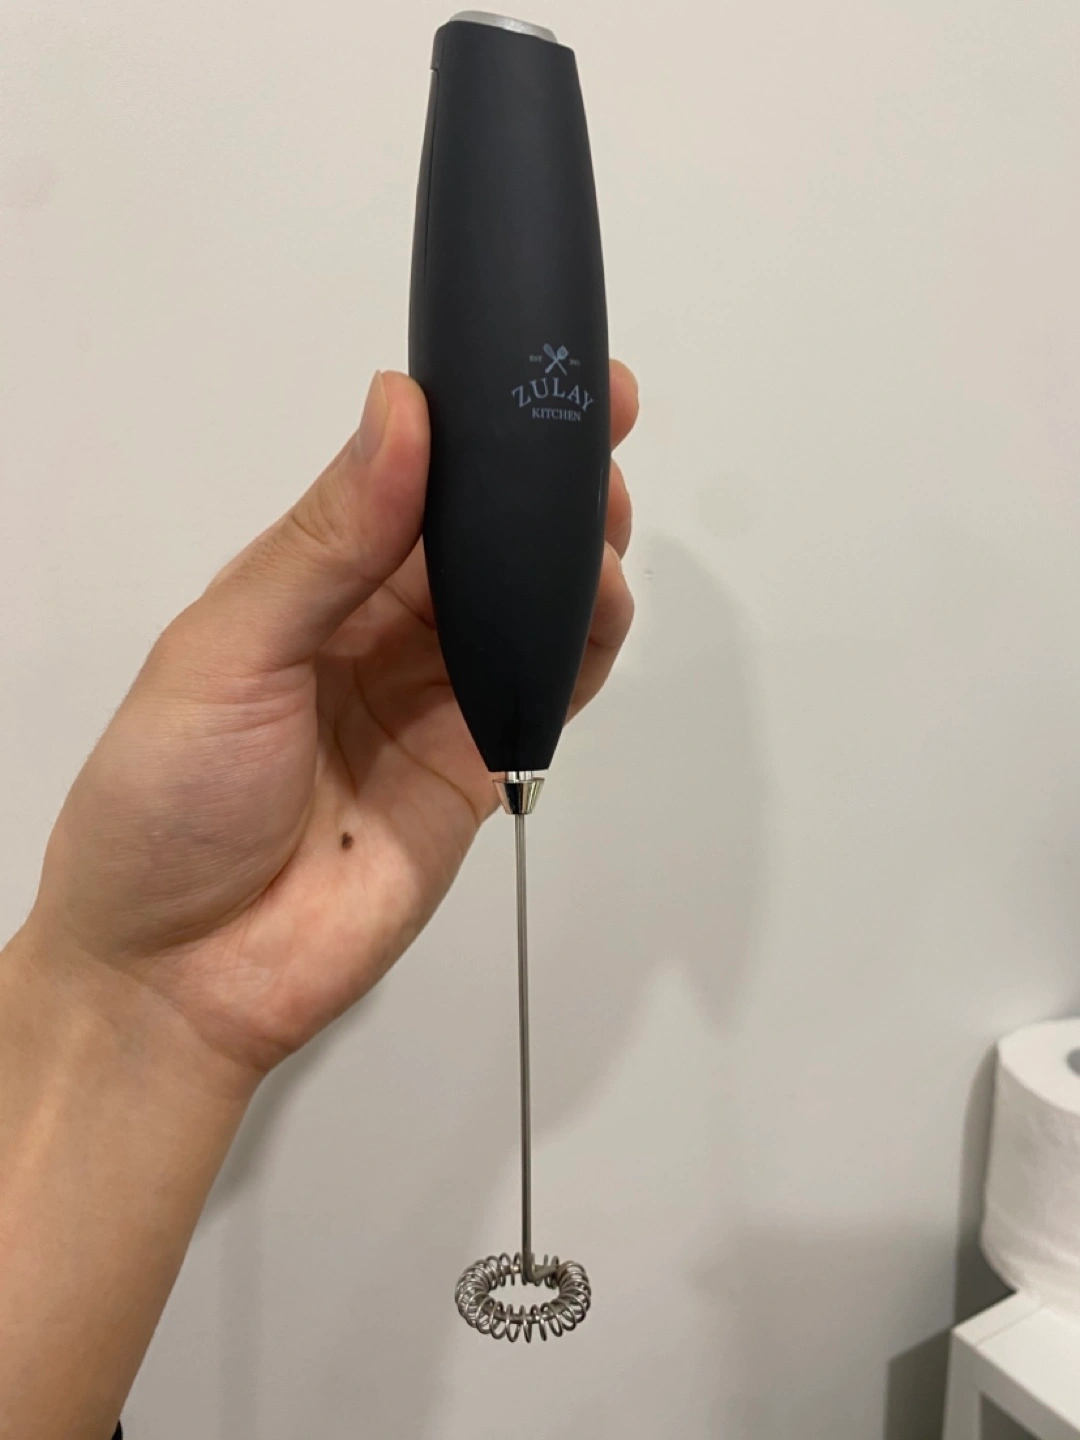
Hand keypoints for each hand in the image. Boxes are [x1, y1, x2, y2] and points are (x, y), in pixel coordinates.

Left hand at [30, 366, 636, 1079]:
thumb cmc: (166, 805)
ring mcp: (433, 698)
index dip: (470, 424)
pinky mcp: (476, 766)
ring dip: (574, 554)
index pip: (406, 479)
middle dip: (542, 479)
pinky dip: (583, 646)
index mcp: (308, 583)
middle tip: (598, 426)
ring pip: (527, 606)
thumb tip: (401, 413)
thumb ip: (327, 541)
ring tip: (603, 515)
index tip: (528, 370)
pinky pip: (546, 692)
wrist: (182, 975)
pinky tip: (603, 603)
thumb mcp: (229, 650)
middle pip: (481, 536)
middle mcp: (379, 630)